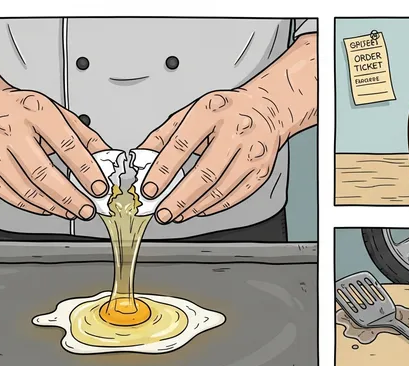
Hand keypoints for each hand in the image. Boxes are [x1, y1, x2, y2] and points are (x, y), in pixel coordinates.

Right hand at [0, 89, 109, 219]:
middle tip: (87, 209)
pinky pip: (10, 195)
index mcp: (35, 112)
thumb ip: (86, 137)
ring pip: (25, 189)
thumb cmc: (23, 110)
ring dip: (53, 206)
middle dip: (69, 197)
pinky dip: (31, 206)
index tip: (99, 187)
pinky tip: (47, 207)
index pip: (66, 144)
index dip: (85, 169)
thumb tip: (108, 160)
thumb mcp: (58, 112)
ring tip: (71, 211)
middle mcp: (11, 131)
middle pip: (42, 173)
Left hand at [138, 88, 285, 223]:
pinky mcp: (263, 169)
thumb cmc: (224, 111)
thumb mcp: (191, 112)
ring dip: (195, 207)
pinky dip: (215, 206)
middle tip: (162, 213)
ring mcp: (253, 152)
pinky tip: (199, 209)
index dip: (162, 171)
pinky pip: (237, 196)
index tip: (149, 189)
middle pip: (205, 173)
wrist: (267, 108)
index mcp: (212, 111)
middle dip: (180, 199)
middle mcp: (236, 130)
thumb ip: (163, 136)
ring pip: (221, 189)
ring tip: (177, 215)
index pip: (182, 145)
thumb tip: (140, 159)